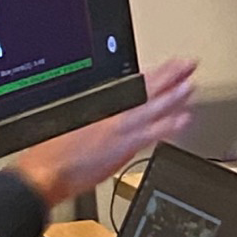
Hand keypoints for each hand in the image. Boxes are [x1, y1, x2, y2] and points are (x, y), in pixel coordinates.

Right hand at [11, 59, 197, 207]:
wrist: (45, 172)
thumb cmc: (54, 151)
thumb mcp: (74, 121)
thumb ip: (99, 115)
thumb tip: (114, 112)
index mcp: (100, 103)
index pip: (133, 83)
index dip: (155, 73)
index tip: (172, 65)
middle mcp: (112, 112)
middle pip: (146, 89)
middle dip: (170, 75)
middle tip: (189, 64)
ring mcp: (120, 128)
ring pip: (153, 107)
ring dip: (174, 95)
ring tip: (191, 85)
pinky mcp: (124, 146)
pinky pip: (152, 133)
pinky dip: (169, 125)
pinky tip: (183, 119)